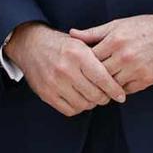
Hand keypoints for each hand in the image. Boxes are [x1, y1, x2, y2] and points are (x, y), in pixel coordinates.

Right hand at [5, 22, 126, 115]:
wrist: (31, 45)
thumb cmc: (62, 45)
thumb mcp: (81, 43)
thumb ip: (99, 57)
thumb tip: (120, 74)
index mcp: (78, 54)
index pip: (103, 79)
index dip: (115, 90)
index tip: (121, 95)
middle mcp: (66, 69)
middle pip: (95, 95)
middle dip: (104, 97)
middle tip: (106, 95)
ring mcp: (54, 83)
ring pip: (83, 105)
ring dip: (91, 103)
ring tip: (93, 96)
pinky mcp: (46, 94)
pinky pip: (69, 110)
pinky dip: (78, 107)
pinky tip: (79, 99)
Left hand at [69, 14, 152, 93]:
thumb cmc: (142, 28)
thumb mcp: (117, 25)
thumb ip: (93, 33)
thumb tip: (71, 34)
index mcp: (115, 41)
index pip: (90, 59)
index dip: (82, 65)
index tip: (78, 68)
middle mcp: (125, 56)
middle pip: (99, 74)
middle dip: (91, 78)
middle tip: (84, 82)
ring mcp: (136, 69)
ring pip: (111, 85)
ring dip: (105, 86)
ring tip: (98, 85)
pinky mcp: (146, 80)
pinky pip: (125, 90)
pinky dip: (119, 89)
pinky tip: (115, 85)